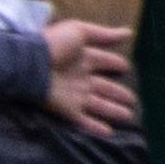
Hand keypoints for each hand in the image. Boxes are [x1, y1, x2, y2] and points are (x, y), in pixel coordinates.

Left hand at [39, 19, 140, 137]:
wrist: (30, 64)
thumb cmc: (54, 44)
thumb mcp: (80, 32)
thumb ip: (104, 35)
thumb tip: (129, 33)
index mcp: (83, 58)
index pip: (104, 61)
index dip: (115, 64)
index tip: (126, 67)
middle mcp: (81, 78)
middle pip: (105, 87)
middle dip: (118, 93)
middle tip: (133, 100)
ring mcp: (75, 95)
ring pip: (99, 105)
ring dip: (113, 111)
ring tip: (129, 116)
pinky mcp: (68, 109)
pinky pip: (84, 120)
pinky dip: (96, 126)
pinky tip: (109, 132)